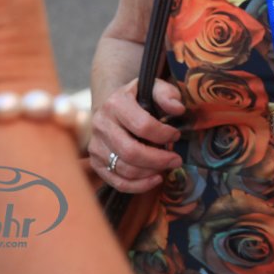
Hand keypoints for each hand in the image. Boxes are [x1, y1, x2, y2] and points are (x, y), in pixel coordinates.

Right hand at [88, 78, 184, 193]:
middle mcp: (101, 124)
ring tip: (167, 168)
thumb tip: (178, 109)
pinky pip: (116, 181)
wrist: (113, 108)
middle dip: (158, 159)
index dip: (164, 134)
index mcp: (116, 103)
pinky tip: (155, 179)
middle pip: (131, 151)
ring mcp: (96, 145)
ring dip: (150, 172)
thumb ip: (167, 94)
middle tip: (176, 160)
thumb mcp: (153, 88)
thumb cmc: (139, 99)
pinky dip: (138, 186)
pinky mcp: (95, 162)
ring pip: (124, 169)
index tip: (177, 135)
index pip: (142, 125)